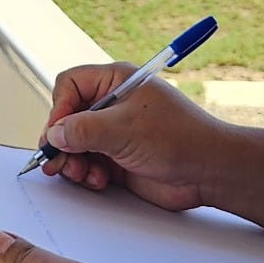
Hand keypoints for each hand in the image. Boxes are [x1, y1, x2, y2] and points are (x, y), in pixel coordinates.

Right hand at [37, 61, 220, 208]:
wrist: (208, 172)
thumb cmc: (180, 139)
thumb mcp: (124, 129)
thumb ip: (83, 130)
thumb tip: (54, 133)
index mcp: (117, 82)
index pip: (70, 86)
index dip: (59, 109)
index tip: (58, 133)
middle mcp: (113, 105)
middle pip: (68, 118)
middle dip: (62, 142)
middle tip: (57, 161)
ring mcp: (115, 133)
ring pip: (74, 144)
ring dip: (72, 162)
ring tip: (82, 174)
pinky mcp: (117, 159)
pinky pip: (87, 163)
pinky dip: (86, 174)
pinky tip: (98, 180)